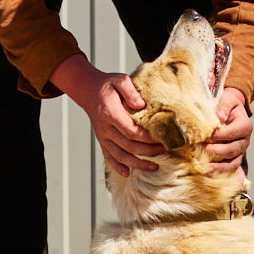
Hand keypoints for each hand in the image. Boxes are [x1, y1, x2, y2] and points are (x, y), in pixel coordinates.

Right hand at [50, 54, 162, 176]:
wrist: (88, 91)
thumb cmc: (107, 85)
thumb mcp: (119, 80)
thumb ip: (130, 91)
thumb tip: (141, 105)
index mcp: (111, 113)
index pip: (131, 131)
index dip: (147, 138)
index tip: (162, 138)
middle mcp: (105, 128)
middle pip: (129, 146)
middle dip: (148, 151)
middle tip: (165, 150)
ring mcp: (103, 137)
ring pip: (120, 156)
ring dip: (138, 164)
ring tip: (154, 167)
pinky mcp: (102, 141)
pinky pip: (109, 157)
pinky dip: (118, 167)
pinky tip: (128, 174)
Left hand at [205, 88, 251, 172]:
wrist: (231, 110)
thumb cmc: (229, 106)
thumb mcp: (228, 99)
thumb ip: (224, 105)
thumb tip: (219, 117)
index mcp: (245, 125)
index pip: (232, 133)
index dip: (218, 135)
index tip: (206, 135)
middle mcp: (245, 139)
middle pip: (232, 149)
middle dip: (216, 150)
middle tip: (202, 147)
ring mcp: (241, 150)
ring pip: (233, 161)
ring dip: (219, 165)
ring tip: (206, 166)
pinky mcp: (236, 156)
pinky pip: (231, 166)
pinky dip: (221, 170)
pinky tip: (210, 170)